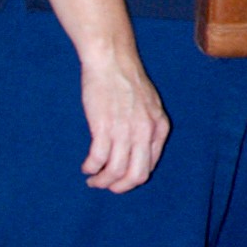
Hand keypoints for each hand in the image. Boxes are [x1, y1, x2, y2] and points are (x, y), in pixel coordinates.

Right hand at [79, 50, 169, 192]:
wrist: (112, 60)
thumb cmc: (127, 80)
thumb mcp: (148, 105)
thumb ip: (146, 127)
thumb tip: (137, 151)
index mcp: (159, 128)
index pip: (150, 166)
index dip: (132, 177)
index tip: (120, 178)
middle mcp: (145, 132)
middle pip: (136, 175)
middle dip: (119, 187)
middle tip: (106, 185)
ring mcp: (125, 131)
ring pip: (115, 172)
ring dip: (102, 181)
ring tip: (93, 178)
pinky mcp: (104, 127)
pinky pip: (98, 159)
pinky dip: (91, 168)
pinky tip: (86, 166)